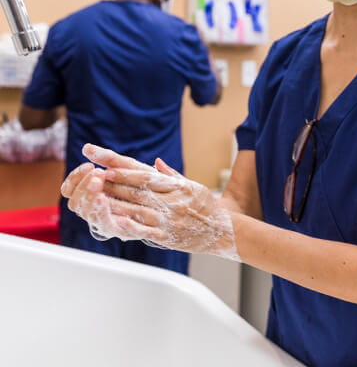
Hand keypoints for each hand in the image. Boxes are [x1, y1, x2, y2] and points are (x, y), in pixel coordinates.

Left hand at [61, 144, 240, 260]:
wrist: (224, 231)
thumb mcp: (193, 185)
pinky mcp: (168, 236)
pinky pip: (146, 231)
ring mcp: (168, 219)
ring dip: (114, 201)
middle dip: (112, 181)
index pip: (145, 173)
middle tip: (91, 174)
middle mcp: (170, 200)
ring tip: (93, 195)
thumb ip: (171, 175)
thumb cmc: (206, 205)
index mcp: (175, 186)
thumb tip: (156, 162)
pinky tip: (115, 220)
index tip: (106, 163)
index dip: (125, 168)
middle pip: (136, 189)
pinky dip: (131, 225)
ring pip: (137, 208)